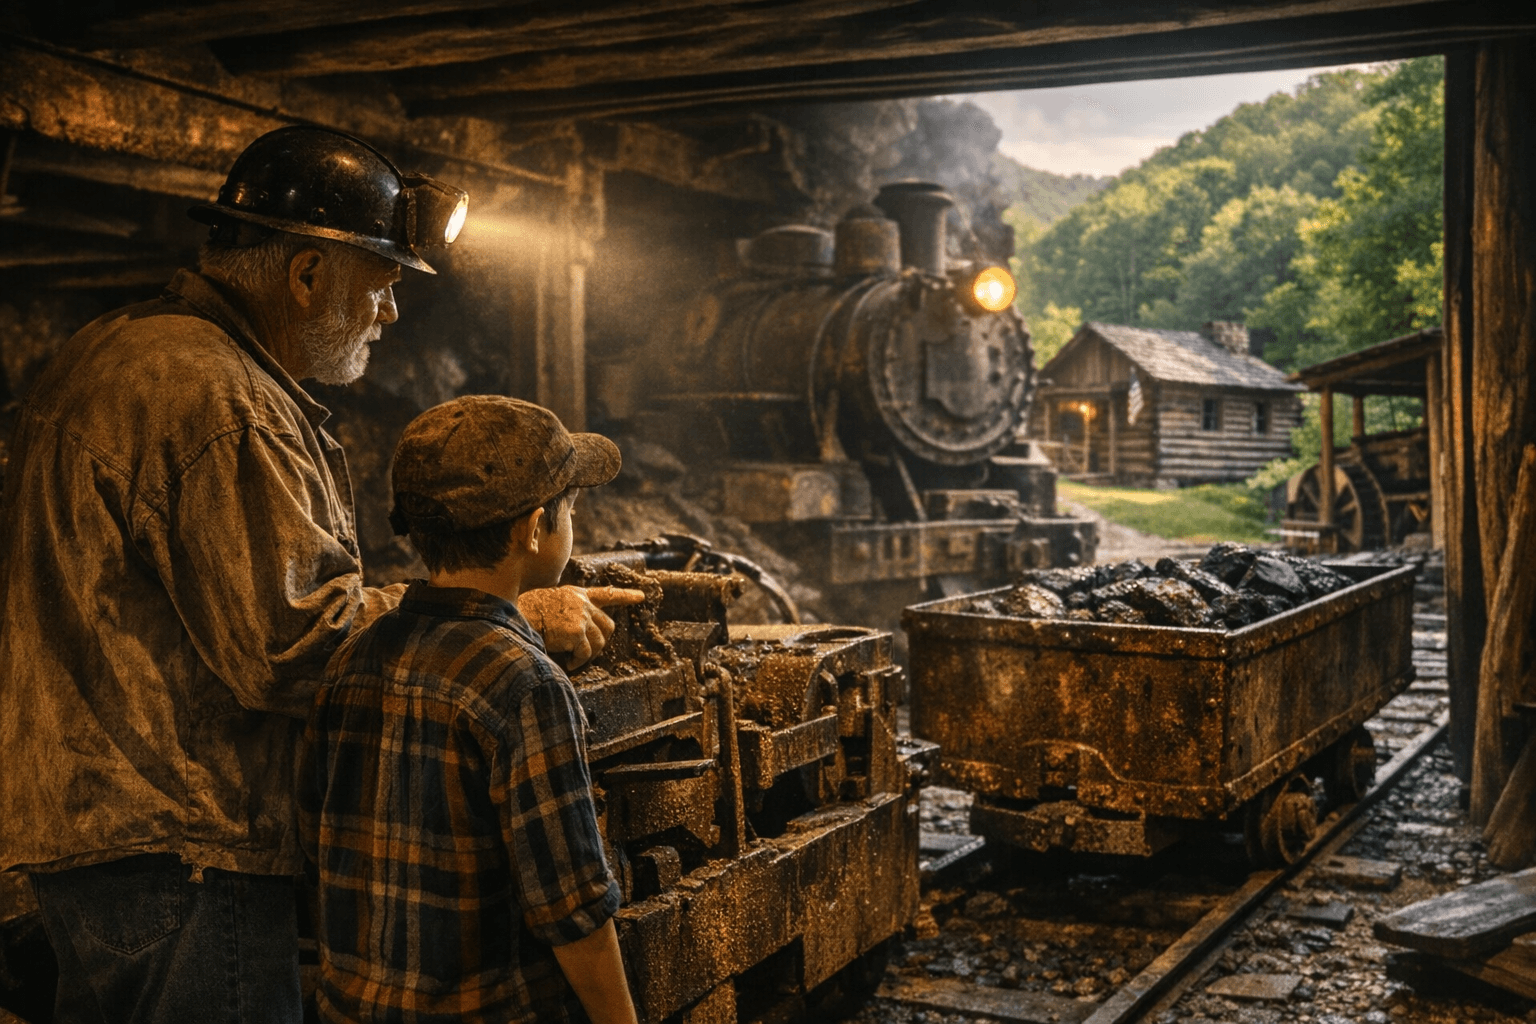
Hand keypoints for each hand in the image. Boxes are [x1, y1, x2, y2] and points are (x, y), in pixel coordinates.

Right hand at [518, 585, 646, 668]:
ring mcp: (580, 616)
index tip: (641, 596)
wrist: (517, 617)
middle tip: (586, 651)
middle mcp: (582, 603)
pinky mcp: (576, 631)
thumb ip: (570, 610)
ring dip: (588, 654)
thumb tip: (581, 631)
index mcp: (577, 594)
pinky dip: (579, 661)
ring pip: (599, 642)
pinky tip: (569, 662)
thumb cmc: (529, 614)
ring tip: (575, 659)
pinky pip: (585, 653)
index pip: (607, 593)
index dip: (626, 596)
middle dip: (601, 641)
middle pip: (608, 625)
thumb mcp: (553, 603)